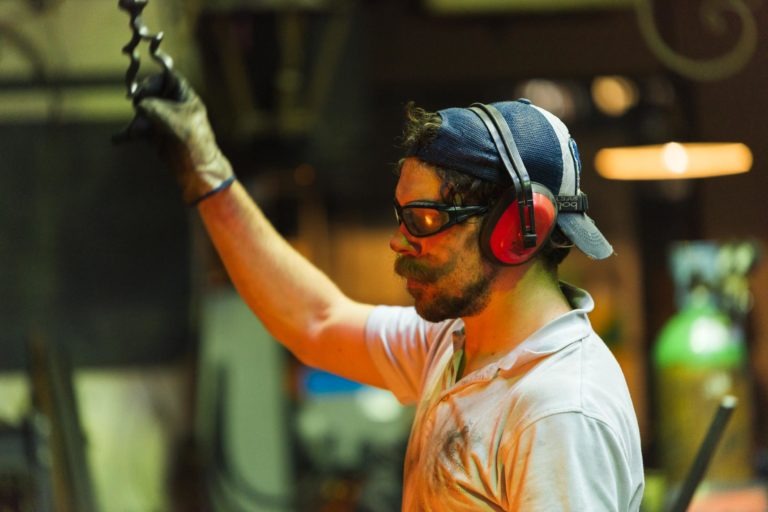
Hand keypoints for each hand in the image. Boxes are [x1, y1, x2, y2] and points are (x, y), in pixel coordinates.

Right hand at [121, 72, 234, 204]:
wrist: (199, 173)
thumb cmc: (195, 144)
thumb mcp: (177, 122)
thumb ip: (156, 108)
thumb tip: (139, 104)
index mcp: (185, 98)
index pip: (167, 78)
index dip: (153, 80)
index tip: (142, 89)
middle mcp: (172, 106)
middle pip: (149, 92)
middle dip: (141, 100)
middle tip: (137, 107)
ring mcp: (163, 121)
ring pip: (141, 111)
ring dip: (135, 121)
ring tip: (134, 131)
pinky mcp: (154, 136)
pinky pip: (136, 130)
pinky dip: (127, 134)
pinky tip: (117, 139)